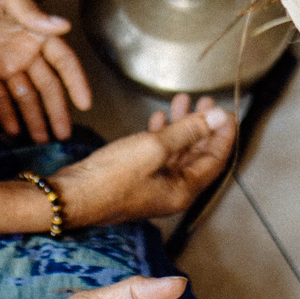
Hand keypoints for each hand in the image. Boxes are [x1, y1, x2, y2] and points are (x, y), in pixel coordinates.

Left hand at [0, 0, 92, 141]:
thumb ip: (32, 13)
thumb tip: (65, 26)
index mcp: (34, 29)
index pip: (62, 60)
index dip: (75, 81)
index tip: (85, 104)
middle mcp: (22, 49)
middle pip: (45, 84)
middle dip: (56, 109)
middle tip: (64, 134)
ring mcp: (1, 61)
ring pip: (23, 95)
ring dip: (34, 116)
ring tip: (43, 140)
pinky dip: (6, 114)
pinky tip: (14, 131)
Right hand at [50, 95, 235, 225]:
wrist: (72, 197)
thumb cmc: (111, 178)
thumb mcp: (155, 148)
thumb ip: (188, 131)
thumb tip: (217, 117)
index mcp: (184, 190)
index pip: (216, 159)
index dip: (224, 133)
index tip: (227, 110)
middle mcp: (173, 191)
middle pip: (198, 155)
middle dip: (203, 125)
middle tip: (205, 101)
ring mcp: (154, 186)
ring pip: (178, 152)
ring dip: (182, 126)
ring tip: (182, 100)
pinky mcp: (137, 179)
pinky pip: (159, 155)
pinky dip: (162, 135)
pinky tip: (159, 118)